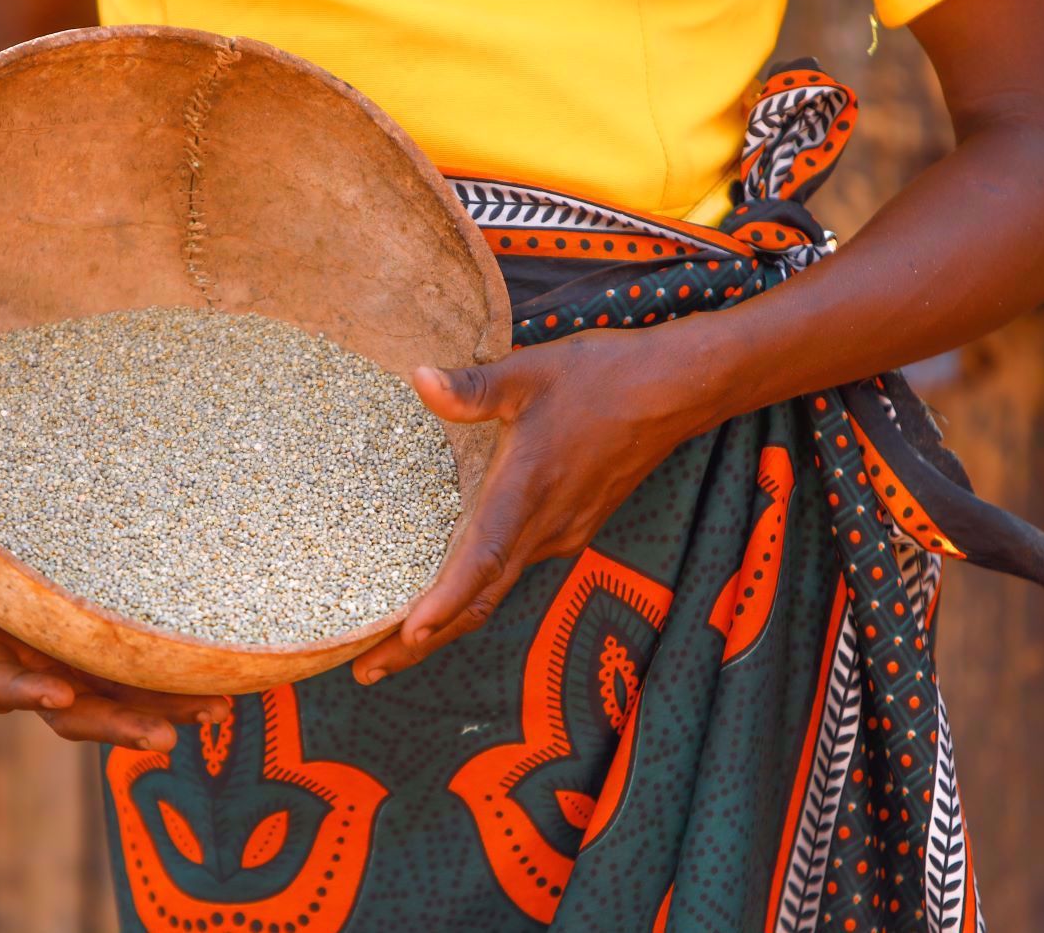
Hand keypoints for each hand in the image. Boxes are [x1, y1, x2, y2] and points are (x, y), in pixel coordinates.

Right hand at [0, 536, 227, 750]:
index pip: (2, 685)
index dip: (28, 692)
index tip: (59, 694)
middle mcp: (35, 667)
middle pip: (75, 712)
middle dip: (117, 725)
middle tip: (160, 737)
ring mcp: (76, 665)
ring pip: (121, 703)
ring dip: (164, 712)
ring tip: (211, 714)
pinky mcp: (111, 654)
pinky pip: (147, 681)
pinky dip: (182, 688)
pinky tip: (225, 693)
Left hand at [351, 321, 735, 683]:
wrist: (677, 392)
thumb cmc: (603, 376)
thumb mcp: (529, 372)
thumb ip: (471, 388)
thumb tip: (417, 378)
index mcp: (527, 490)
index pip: (481, 561)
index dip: (444, 603)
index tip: (408, 636)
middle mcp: (545, 526)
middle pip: (479, 600)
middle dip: (422, 642)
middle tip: (366, 670)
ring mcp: (561, 532)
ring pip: (496, 589)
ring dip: (448, 618)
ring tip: (395, 640)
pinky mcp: (572, 527)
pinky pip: (516, 566)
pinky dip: (477, 586)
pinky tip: (450, 582)